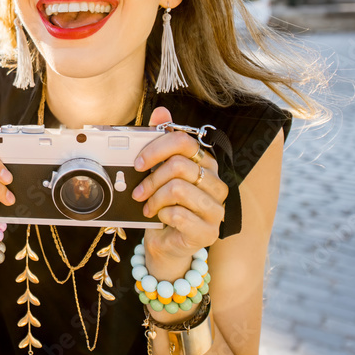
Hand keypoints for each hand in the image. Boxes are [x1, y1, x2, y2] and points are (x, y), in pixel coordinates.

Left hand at [131, 106, 228, 262]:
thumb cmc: (165, 204)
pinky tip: (160, 218)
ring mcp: (216, 209)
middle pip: (179, 166)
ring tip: (148, 205)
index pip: (185, 142)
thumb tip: (162, 111)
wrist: (167, 243)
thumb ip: (161, 142)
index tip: (138, 162)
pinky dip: (162, 215)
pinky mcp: (209, 232)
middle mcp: (216, 184)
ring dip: (155, 198)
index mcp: (206, 164)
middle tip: (138, 190)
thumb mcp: (159, 171)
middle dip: (151, 178)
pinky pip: (179, 215)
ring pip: (178, 190)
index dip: (157, 148)